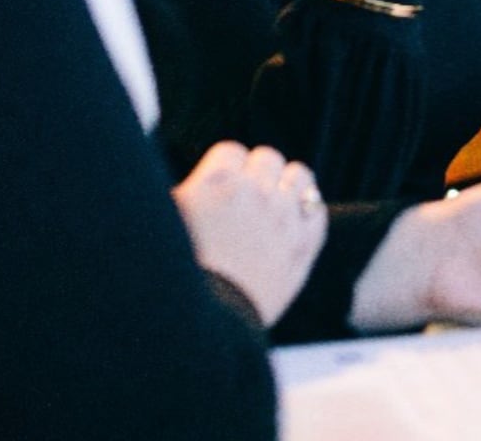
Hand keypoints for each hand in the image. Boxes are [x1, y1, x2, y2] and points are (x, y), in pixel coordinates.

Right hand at [172, 142, 326, 325]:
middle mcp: (256, 194)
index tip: (218, 186)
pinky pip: (318, 211)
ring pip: (300, 176)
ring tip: (272, 205)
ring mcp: (286, 219)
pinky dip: (308, 212)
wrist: (199, 330)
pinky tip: (292, 223)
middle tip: (242, 198)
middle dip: (255, 173)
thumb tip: (182, 185)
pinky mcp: (305, 247)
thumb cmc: (170, 279)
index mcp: (217, 184)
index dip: (223, 168)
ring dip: (286, 186)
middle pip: (267, 158)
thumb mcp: (162, 226)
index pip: (231, 151)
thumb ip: (180, 196)